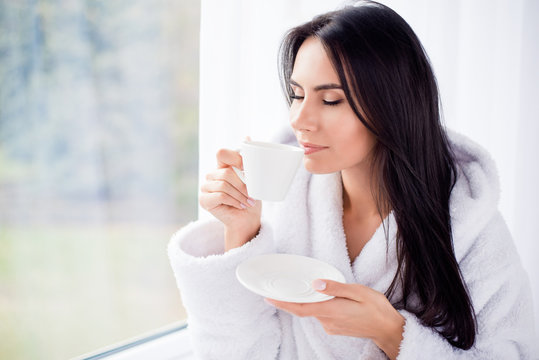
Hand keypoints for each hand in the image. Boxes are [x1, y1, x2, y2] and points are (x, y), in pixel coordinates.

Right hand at [199, 148, 261, 250]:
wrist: (247, 219)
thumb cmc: (251, 198)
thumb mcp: (254, 179)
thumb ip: (249, 161)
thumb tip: (248, 137)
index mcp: (223, 166)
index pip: (222, 153)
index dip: (235, 158)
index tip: (248, 168)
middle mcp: (212, 175)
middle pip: (226, 173)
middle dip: (243, 185)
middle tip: (252, 196)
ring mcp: (206, 187)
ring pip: (224, 185)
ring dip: (240, 195)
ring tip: (248, 202)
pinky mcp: (204, 199)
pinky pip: (220, 195)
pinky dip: (234, 201)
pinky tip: (240, 206)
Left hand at [265, 280, 404, 359]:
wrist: (387, 328)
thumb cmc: (375, 307)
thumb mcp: (358, 291)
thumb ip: (335, 287)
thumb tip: (316, 283)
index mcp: (331, 310)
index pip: (301, 308)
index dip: (283, 304)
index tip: (268, 298)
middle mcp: (328, 321)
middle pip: (304, 309)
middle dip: (292, 299)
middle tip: (280, 287)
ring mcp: (330, 326)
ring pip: (313, 311)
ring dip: (308, 301)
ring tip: (308, 287)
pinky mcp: (334, 328)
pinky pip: (321, 315)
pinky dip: (318, 306)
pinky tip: (325, 297)